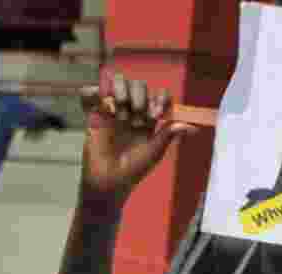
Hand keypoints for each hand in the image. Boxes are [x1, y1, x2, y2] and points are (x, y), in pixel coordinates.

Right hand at [79, 72, 196, 208]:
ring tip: (120, 111)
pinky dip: (92, 91)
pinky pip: (90, 94)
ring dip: (120, 89)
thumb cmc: (132, 171)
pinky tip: (99, 100)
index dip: (160, 99)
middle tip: (137, 114)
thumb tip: (191, 126)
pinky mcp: (94, 114)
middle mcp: (132, 112)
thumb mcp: (153, 153)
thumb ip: (168, 136)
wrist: (107, 182)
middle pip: (139, 87)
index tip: (157, 113)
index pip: (158, 98)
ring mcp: (113, 111)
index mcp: (150, 120)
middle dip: (140, 95)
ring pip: (118, 83)